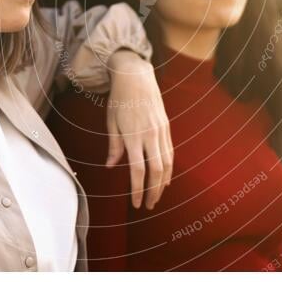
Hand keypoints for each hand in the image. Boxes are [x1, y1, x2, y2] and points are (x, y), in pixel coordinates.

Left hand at [106, 50, 172, 209]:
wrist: (136, 76)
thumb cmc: (120, 99)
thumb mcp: (111, 122)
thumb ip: (114, 146)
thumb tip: (111, 166)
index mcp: (133, 136)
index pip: (137, 170)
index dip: (137, 190)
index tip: (135, 203)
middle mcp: (149, 135)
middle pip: (156, 171)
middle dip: (153, 192)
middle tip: (148, 205)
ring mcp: (160, 131)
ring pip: (167, 164)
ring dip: (163, 183)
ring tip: (157, 196)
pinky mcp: (166, 127)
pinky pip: (170, 152)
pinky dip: (169, 168)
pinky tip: (166, 178)